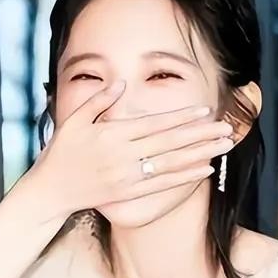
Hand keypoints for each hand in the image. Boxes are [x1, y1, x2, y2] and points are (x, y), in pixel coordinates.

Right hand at [16, 80, 234, 223]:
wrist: (50, 191)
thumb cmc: (61, 153)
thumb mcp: (74, 120)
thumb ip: (98, 100)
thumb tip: (122, 82)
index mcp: (112, 134)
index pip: (154, 124)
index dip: (182, 118)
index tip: (205, 111)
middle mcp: (123, 156)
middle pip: (170, 144)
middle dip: (201, 135)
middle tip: (227, 129)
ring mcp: (127, 177)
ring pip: (171, 164)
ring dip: (200, 155)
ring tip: (223, 147)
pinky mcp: (127, 194)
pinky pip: (162, 185)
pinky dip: (184, 178)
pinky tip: (204, 170)